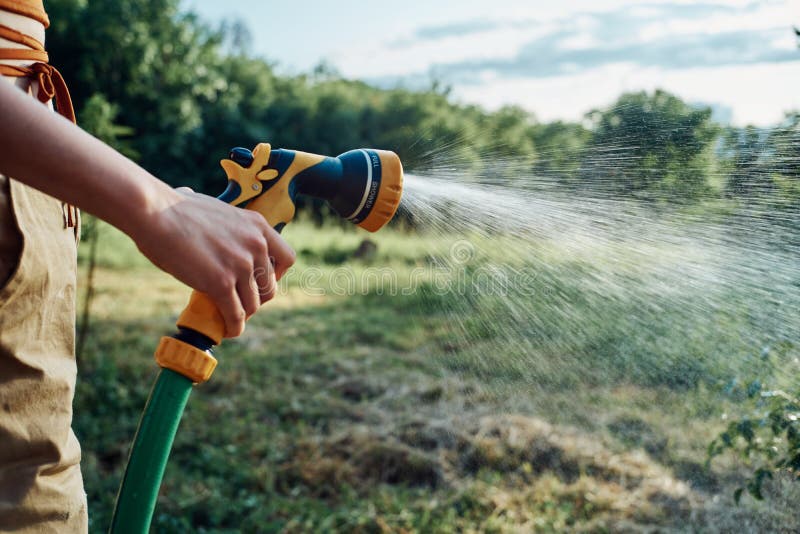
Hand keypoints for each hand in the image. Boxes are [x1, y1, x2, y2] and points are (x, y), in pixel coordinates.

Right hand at [133, 187, 294, 337]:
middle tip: (239, 303)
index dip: (277, 275)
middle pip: (269, 287)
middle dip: (255, 299)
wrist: (154, 212)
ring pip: (252, 304)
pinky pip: (235, 314)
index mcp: (257, 225)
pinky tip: (227, 331)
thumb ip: (225, 223)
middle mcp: (256, 245)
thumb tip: (205, 216)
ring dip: (242, 315)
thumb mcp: (216, 209)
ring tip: (230, 318)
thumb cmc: (174, 208)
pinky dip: (234, 327)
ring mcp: (240, 265)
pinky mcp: (221, 283)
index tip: (261, 281)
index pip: (287, 258)